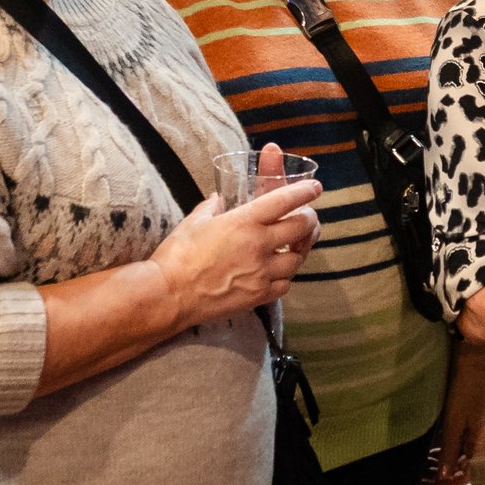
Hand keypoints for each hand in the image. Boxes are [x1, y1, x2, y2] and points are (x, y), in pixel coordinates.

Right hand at [148, 176, 321, 329]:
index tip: (315, 188)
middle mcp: (259, 245)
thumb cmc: (177, 254)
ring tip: (295, 245)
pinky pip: (285, 284)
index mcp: (244, 222)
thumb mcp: (195, 221)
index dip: (304, 191)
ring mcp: (262, 273)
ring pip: (298, 258)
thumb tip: (219, 198)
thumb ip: (213, 207)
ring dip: (299, 249)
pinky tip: (279, 271)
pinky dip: (286, 276)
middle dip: (309, 219)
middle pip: (301, 227)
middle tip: (307, 217)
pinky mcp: (259, 296)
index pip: (285, 200)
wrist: (168, 295)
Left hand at [425, 342, 484, 484]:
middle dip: (446, 473)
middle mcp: (483, 438)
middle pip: (467, 465)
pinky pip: (460, 443)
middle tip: (423, 476)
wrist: (473, 361)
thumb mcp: (454, 423)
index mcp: (484, 441)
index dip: (454, 482)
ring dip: (445, 462)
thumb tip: (445, 477)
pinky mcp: (471, 421)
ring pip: (462, 454)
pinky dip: (447, 450)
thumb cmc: (465, 390)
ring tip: (425, 465)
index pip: (472, 472)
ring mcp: (477, 430)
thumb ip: (450, 451)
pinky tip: (434, 452)